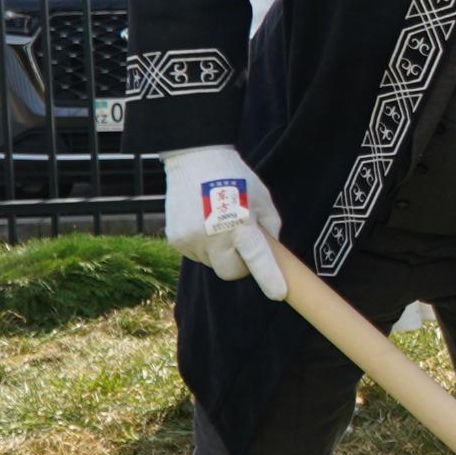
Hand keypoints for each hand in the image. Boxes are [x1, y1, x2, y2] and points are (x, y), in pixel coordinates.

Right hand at [161, 146, 285, 298]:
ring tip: (218, 224)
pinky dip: (203, 246)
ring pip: (212, 264)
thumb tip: (269, 253)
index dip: (269, 278)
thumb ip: (269, 228)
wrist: (195, 160)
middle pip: (231, 272)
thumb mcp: (263, 198)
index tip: (279, 293)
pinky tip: (203, 223)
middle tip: (241, 244)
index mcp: (241, 224)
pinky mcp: (176, 240)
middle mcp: (214, 235)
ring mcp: (191, 239)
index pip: (257, 258)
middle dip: (239, 265)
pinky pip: (196, 255)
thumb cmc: (236, 178)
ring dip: (219, 252)